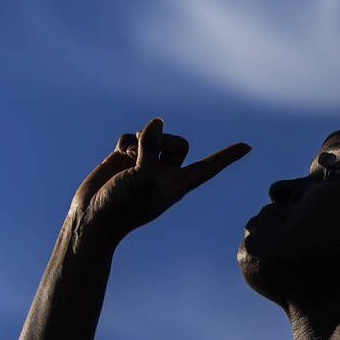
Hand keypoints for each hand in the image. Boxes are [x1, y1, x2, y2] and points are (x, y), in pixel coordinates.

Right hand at [68, 117, 250, 244]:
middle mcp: (164, 173)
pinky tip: (119, 154)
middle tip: (146, 151)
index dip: (227, 156)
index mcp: (177, 185)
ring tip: (129, 157)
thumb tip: (156, 121)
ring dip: (141, 140)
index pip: (208, 167)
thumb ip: (150, 149)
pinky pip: (132, 137)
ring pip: (153, 136)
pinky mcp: (125, 158)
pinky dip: (126, 141)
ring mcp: (145, 165)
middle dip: (163, 141)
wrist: (91, 218)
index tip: (247, 146)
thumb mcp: (139, 178)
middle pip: (179, 143)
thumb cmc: (121, 206)